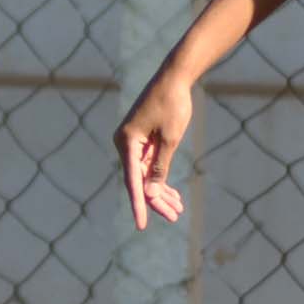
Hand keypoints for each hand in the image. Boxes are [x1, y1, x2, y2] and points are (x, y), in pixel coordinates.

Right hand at [113, 73, 193, 231]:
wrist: (175, 78)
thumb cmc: (173, 104)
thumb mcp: (170, 139)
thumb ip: (159, 167)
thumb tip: (150, 194)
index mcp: (127, 142)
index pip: (133, 181)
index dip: (139, 205)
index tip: (142, 225)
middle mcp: (125, 143)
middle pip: (139, 180)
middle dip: (157, 200)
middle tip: (175, 216)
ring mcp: (133, 142)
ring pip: (145, 175)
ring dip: (161, 192)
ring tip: (178, 209)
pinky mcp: (142, 140)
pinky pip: (149, 165)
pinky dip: (160, 178)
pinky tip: (173, 194)